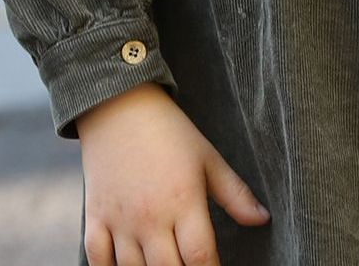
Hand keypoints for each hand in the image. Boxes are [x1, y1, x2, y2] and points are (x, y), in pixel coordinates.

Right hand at [77, 83, 267, 265]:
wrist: (120, 107)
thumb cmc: (170, 133)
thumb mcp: (208, 159)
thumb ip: (235, 194)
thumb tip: (262, 219)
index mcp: (183, 201)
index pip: (200, 256)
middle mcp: (150, 216)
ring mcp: (120, 220)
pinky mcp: (95, 217)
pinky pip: (97, 259)